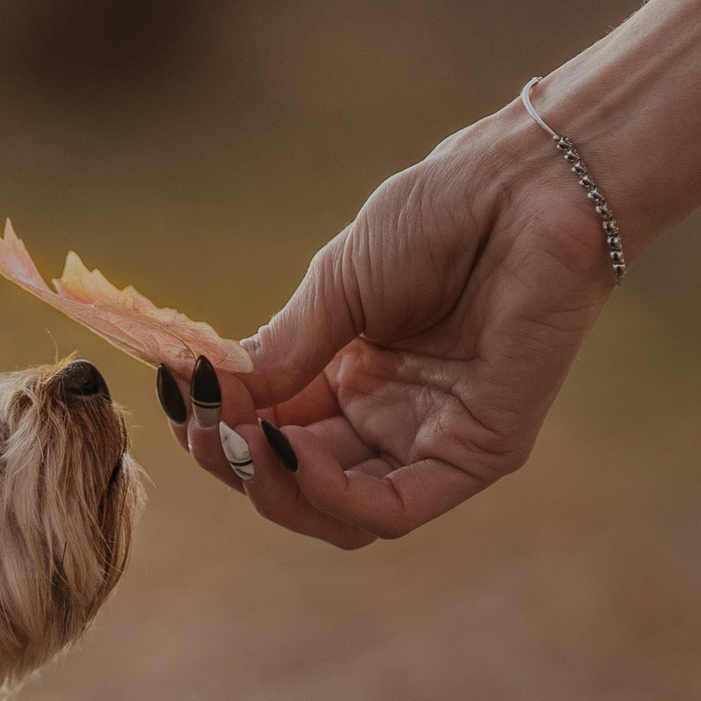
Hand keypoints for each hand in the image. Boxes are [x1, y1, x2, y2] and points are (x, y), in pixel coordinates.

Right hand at [160, 108, 613, 546]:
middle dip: (233, 463)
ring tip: (238, 439)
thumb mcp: (335, 287)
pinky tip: (287, 449)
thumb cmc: (438, 214)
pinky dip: (329, 494)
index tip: (176, 393)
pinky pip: (392, 508)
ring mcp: (433, 439)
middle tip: (198, 425)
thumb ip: (279, 354)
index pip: (269, 434)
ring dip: (273, 488)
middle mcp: (389, 419)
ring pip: (338, 514)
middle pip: (295, 483)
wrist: (524, 186)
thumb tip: (205, 400)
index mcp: (349, 377)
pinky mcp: (479, 452)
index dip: (215, 428)